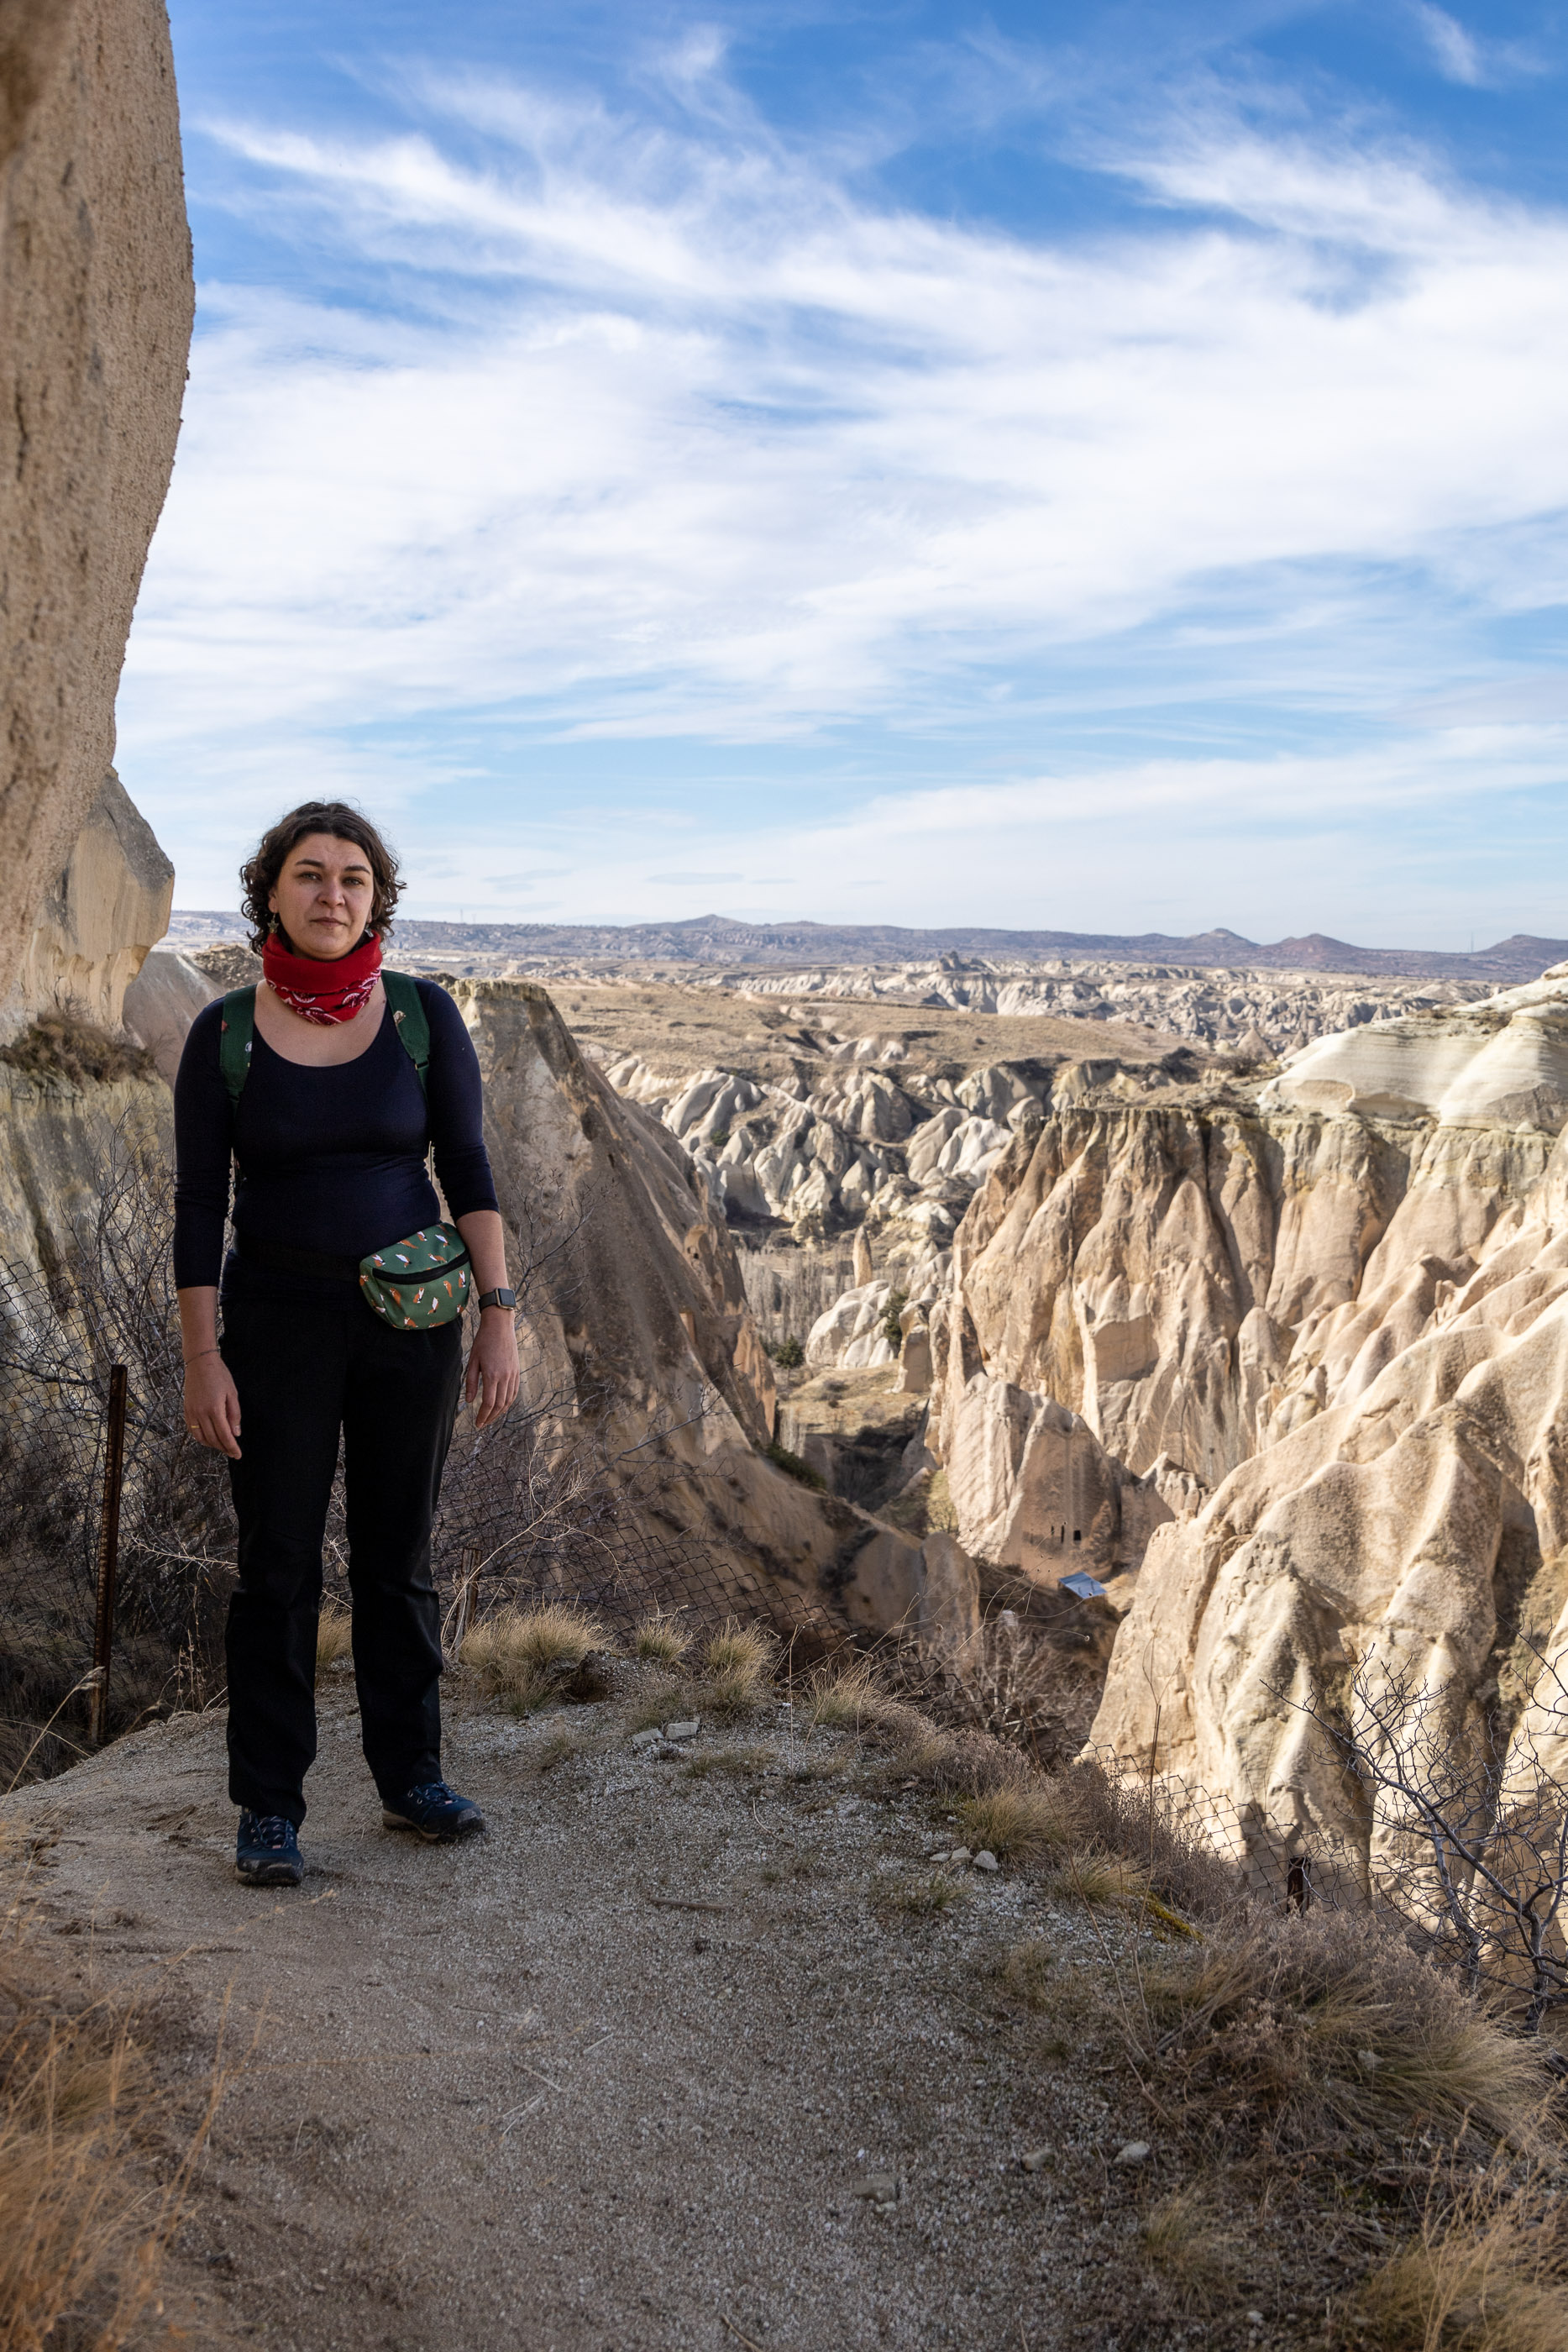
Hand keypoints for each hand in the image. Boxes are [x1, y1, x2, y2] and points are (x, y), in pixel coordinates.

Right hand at [184, 1350, 241, 1457]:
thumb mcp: (232, 1393)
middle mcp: (201, 1413)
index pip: (224, 1435)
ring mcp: (191, 1412)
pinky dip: (200, 1438)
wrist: (200, 1362)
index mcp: (214, 1409)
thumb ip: (235, 1415)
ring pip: (201, 1437)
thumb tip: (236, 1433)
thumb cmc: (219, 1375)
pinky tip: (208, 1438)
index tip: (238, 1455)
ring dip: (212, 1445)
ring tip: (222, 1446)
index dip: (232, 1447)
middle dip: (223, 1448)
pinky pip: (192, 1430)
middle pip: (213, 1439)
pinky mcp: (186, 1410)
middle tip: (232, 1452)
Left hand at [465, 1309, 519, 1428]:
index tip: (477, 1423)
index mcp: (492, 1375)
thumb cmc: (483, 1341)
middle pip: (499, 1405)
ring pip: (508, 1400)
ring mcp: (513, 1374)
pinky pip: (514, 1392)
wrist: (500, 1326)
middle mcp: (505, 1377)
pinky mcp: (517, 1371)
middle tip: (482, 1423)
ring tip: (491, 1417)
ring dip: (500, 1412)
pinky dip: (508, 1402)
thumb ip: (470, 1382)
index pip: (488, 1403)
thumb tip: (468, 1401)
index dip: (483, 1416)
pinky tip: (501, 1405)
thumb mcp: (473, 1361)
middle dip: (490, 1417)